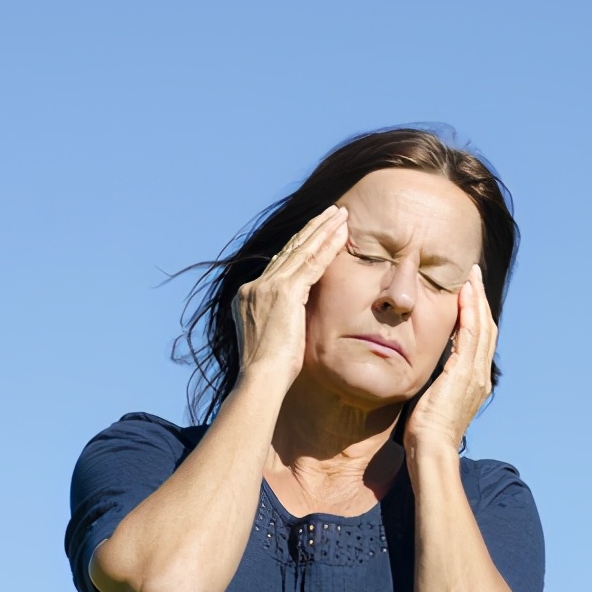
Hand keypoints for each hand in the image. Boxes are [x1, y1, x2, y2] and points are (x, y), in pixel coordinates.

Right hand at [231, 206, 347, 390]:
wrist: (261, 379)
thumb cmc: (270, 372)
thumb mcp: (273, 339)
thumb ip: (282, 321)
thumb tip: (294, 321)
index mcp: (249, 296)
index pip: (279, 263)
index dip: (299, 245)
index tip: (314, 233)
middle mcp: (254, 286)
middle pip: (289, 249)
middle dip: (313, 229)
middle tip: (331, 212)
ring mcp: (267, 287)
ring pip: (302, 250)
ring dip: (324, 229)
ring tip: (341, 213)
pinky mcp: (284, 292)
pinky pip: (312, 262)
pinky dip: (328, 246)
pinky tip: (342, 233)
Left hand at [406, 264, 496, 450]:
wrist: (431, 450)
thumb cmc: (425, 434)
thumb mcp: (432, 402)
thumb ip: (435, 385)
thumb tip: (426, 376)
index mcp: (474, 383)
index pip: (480, 341)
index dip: (476, 315)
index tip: (468, 294)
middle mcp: (480, 377)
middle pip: (487, 329)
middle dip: (480, 300)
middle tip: (474, 276)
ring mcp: (475, 375)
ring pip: (482, 326)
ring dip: (476, 299)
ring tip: (470, 277)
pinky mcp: (465, 373)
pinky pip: (471, 334)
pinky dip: (470, 312)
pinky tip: (464, 295)